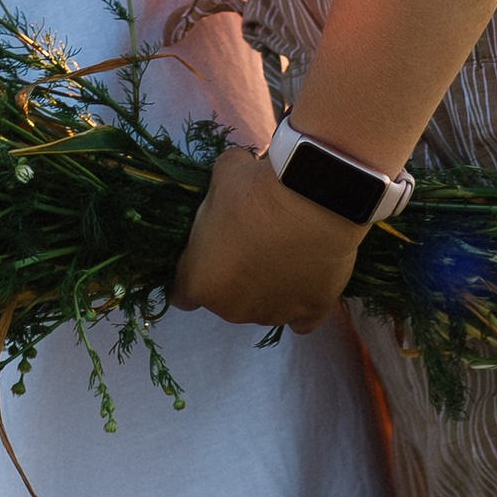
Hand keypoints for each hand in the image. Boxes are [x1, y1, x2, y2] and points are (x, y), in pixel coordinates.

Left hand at [171, 142, 362, 329]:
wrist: (312, 200)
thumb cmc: (255, 191)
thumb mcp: (222, 177)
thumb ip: (217, 194)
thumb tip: (231, 182)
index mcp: (201, 281)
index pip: (183, 293)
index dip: (196, 270)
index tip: (210, 251)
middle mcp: (232, 309)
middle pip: (226, 300)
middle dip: (233, 276)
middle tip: (253, 241)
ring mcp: (272, 314)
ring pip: (263, 307)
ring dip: (268, 286)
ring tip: (287, 251)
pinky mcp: (309, 314)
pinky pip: (301, 319)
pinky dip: (302, 303)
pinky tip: (307, 278)